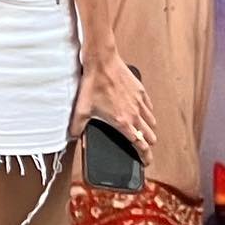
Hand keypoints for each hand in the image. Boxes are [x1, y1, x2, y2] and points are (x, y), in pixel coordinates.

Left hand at [71, 50, 156, 168]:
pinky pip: (150, 107)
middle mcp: (135, 114)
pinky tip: (142, 113)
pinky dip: (148, 113)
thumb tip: (73, 136)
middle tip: (143, 148)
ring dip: (149, 130)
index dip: (145, 157)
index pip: (140, 145)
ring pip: (152, 122)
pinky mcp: (141, 91)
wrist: (102, 62)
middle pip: (150, 135)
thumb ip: (77, 127)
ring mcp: (140, 102)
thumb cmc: (93, 84)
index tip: (145, 162)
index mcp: (123, 122)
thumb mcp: (81, 109)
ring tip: (143, 132)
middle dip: (148, 144)